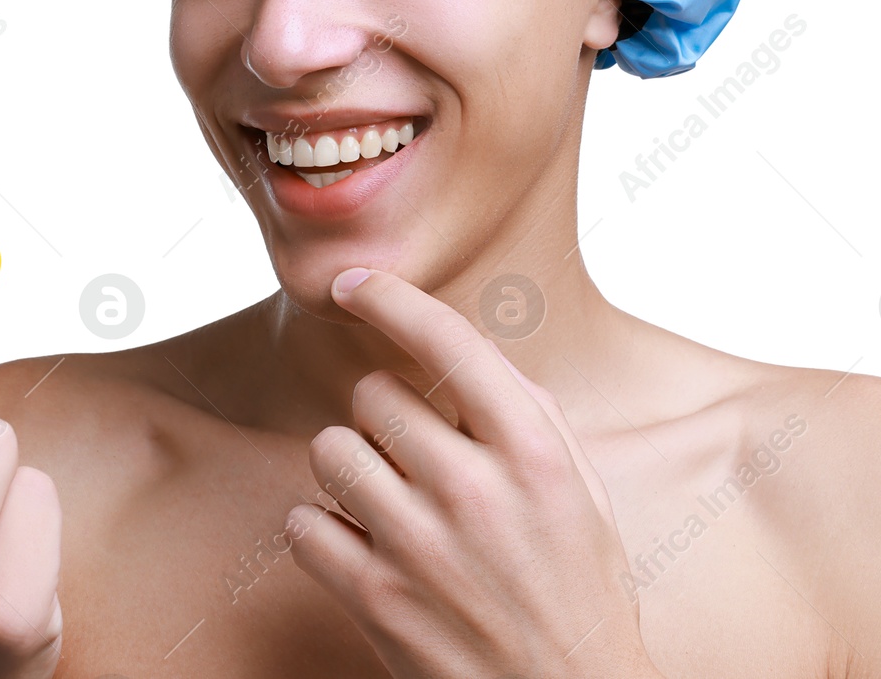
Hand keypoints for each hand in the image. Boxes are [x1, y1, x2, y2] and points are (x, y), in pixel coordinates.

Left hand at [285, 268, 659, 678]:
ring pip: (328, 448)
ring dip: (348, 468)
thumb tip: (460, 344)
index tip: (355, 282)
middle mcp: (475, 490)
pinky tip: (363, 547)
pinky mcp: (375, 599)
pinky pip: (302, 522)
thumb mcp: (579, 489)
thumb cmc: (578, 589)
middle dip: (385, 418)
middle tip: (416, 460)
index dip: (391, 298)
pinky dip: (322, 529)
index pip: (449, 341)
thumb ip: (523, 411)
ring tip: (388, 503)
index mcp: (535, 453)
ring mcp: (420, 546)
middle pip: (373, 394)